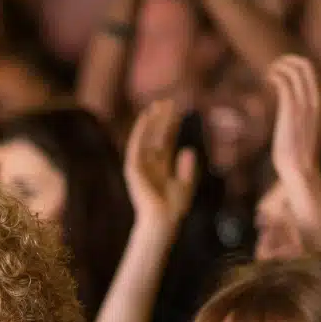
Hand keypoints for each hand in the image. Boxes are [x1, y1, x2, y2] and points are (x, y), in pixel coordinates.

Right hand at [124, 99, 197, 233]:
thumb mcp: (186, 183)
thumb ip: (187, 167)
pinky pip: (136, 144)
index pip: (165, 141)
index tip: (177, 111)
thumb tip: (187, 149)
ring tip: (158, 105)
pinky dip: (140, 130)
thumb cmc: (174, 207)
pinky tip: (147, 117)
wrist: (162, 220)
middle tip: (168, 102)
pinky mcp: (132, 167)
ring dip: (151, 121)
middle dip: (161, 120)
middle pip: (155, 136)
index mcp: (161, 167)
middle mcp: (149, 163)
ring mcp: (140, 165)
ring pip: (145, 137)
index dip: (171, 126)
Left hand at [267, 55, 320, 183]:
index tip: (283, 71)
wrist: (301, 170)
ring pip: (295, 70)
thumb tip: (293, 108)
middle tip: (273, 67)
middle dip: (288, 60)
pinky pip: (284, 82)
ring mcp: (307, 103)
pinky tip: (267, 79)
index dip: (297, 66)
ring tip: (268, 73)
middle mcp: (319, 99)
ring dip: (279, 67)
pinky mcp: (292, 109)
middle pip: (307, 65)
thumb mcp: (308, 128)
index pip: (315, 72)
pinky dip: (274, 75)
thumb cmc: (300, 153)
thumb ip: (304, 114)